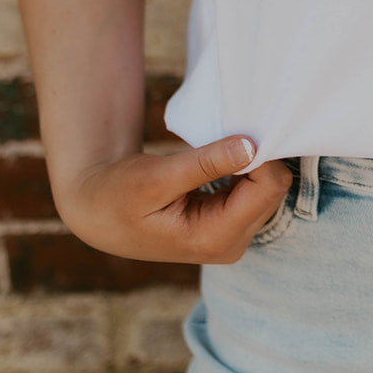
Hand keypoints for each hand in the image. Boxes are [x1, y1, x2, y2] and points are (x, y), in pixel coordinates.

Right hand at [55, 136, 294, 264]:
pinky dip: (245, 169)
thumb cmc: (119, 195)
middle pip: (273, 190)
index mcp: (215, 238)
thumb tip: (251, 146)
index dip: (261, 154)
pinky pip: (256, 190)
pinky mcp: (231, 225)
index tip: (239, 128)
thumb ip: (204, 164)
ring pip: (268, 189)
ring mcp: (233, 237)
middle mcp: (231, 244)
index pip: (267, 188)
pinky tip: (223, 157)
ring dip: (252, 162)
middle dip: (258, 157)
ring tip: (220, 145)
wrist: (99, 212)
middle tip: (228, 132)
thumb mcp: (156, 176)